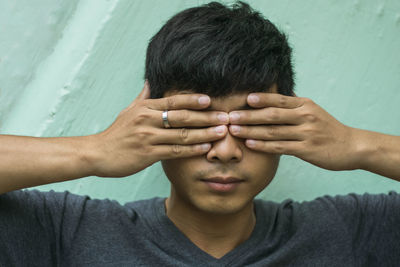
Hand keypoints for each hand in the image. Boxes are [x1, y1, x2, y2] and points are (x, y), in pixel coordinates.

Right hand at [88, 82, 228, 176]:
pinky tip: (204, 148)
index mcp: (144, 108)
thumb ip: (142, 97)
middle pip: (182, 117)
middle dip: (206, 117)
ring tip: (221, 132)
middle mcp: (147, 120)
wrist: (97, 153)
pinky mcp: (148, 154)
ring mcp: (148, 137)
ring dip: (204, 133)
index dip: (193, 100)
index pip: (173, 101)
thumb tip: (149, 80)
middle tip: (225, 117)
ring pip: (181, 135)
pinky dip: (191, 149)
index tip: (210, 100)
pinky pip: (174, 151)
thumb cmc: (116, 133)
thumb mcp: (127, 111)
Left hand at [228, 93, 359, 170]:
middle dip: (249, 115)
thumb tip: (271, 98)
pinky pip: (280, 147)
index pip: (279, 99)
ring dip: (251, 130)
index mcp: (305, 104)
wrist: (351, 147)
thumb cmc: (327, 128)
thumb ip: (293, 106)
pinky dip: (263, 145)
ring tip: (234, 129)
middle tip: (231, 116)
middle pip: (272, 115)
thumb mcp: (312, 111)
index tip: (244, 99)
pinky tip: (250, 143)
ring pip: (273, 131)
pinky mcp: (306, 150)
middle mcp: (305, 116)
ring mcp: (306, 133)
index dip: (261, 98)